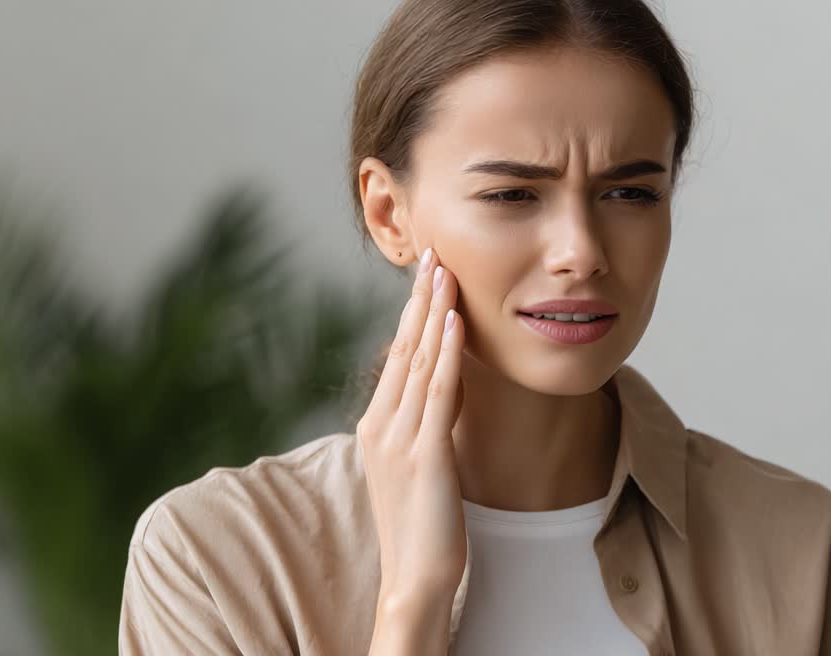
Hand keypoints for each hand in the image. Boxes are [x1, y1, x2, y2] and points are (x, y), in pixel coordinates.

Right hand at [356, 247, 467, 610]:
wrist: (414, 579)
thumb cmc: (421, 526)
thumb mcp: (415, 465)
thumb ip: (422, 425)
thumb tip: (442, 386)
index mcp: (375, 426)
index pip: (395, 355)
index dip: (412, 311)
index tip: (426, 274)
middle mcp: (380, 425)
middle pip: (401, 347)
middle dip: (418, 297)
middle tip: (432, 252)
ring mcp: (400, 439)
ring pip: (417, 360)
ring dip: (433, 311)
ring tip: (444, 269)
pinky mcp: (426, 455)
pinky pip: (437, 392)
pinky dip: (445, 352)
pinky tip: (454, 319)